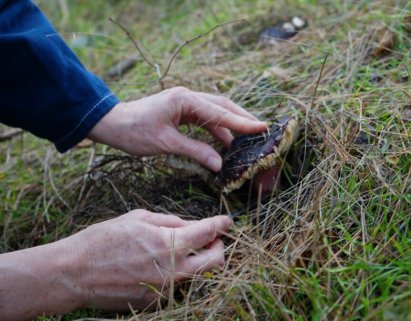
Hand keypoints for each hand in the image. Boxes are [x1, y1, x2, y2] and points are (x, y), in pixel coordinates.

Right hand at [69, 210, 231, 310]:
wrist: (75, 273)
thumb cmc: (103, 240)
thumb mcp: (138, 218)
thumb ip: (170, 221)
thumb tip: (191, 225)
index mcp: (169, 244)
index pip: (208, 233)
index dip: (221, 224)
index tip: (227, 221)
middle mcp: (173, 271)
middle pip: (215, 262)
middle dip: (219, 247)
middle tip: (212, 239)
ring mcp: (165, 290)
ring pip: (197, 276)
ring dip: (198, 261)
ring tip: (183, 249)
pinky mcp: (155, 302)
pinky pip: (176, 286)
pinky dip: (177, 273)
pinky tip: (161, 264)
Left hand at [88, 87, 266, 170]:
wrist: (112, 123)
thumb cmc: (135, 132)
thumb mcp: (166, 143)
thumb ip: (196, 151)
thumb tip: (219, 164)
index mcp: (185, 100)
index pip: (220, 112)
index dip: (242, 122)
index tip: (261, 128)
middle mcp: (188, 96)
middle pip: (222, 106)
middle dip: (242, 118)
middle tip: (260, 130)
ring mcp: (184, 101)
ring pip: (215, 111)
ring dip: (230, 124)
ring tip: (246, 139)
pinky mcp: (181, 109)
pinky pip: (204, 118)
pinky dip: (216, 129)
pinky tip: (224, 142)